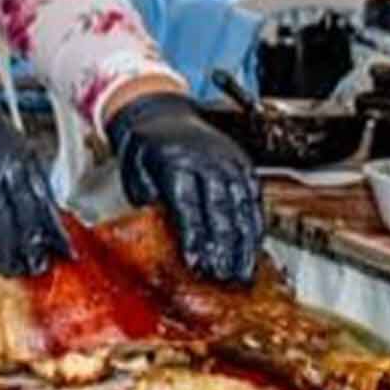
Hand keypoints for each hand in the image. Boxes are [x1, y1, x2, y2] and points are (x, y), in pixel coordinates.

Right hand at [0, 71, 70, 276]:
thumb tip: (1, 198)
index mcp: (5, 135)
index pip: (39, 183)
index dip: (50, 216)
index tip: (59, 238)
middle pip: (29, 205)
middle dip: (38, 239)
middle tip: (44, 263)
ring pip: (6, 221)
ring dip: (13, 250)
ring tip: (18, 269)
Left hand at [109, 92, 263, 282]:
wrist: (162, 111)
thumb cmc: (145, 145)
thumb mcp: (133, 168)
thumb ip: (144, 195)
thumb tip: (156, 221)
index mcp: (175, 161)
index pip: (187, 205)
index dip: (193, 237)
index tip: (196, 263)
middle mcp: (207, 161)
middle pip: (219, 210)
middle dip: (223, 248)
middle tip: (224, 278)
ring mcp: (229, 162)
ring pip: (242, 208)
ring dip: (244, 244)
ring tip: (242, 273)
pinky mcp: (243, 165)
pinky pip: (254, 199)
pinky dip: (255, 226)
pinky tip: (254, 249)